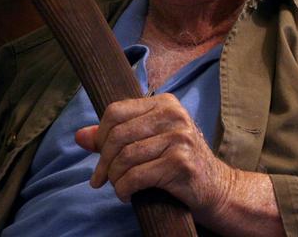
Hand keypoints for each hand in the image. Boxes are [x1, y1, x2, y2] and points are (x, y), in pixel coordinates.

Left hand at [74, 93, 234, 217]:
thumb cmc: (179, 163)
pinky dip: (124, 189)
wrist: (217, 188)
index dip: (100, 136)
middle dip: (103, 161)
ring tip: (117, 186)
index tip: (99, 156)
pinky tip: (127, 195)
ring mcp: (179, 138)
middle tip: (100, 179)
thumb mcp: (149, 142)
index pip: (116, 111)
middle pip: (118, 134)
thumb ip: (115, 136)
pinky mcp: (180, 163)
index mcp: (164, 103)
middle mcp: (174, 115)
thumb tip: (79, 136)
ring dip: (114, 178)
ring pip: (125, 157)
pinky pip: (136, 176)